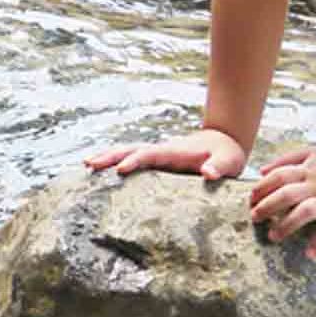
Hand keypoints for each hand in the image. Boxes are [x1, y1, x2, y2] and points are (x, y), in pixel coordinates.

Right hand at [84, 128, 247, 179]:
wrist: (224, 143)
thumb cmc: (227, 154)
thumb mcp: (229, 161)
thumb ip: (219, 167)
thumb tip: (208, 174)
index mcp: (175, 151)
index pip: (151, 154)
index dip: (136, 161)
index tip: (121, 170)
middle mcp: (161, 150)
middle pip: (131, 149)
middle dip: (110, 156)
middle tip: (89, 164)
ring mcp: (157, 154)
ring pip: (127, 152)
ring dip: (108, 157)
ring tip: (87, 165)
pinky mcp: (157, 161)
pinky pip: (132, 159)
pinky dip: (115, 161)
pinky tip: (102, 171)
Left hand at [249, 143, 315, 257]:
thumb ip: (288, 159)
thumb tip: (262, 170)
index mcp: (309, 169)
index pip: (279, 177)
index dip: (262, 187)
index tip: (250, 198)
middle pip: (287, 194)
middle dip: (267, 206)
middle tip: (254, 218)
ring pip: (305, 211)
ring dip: (287, 225)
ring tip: (273, 237)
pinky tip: (310, 253)